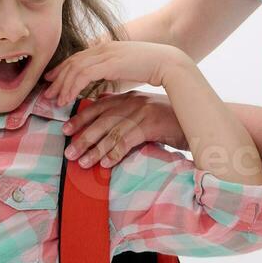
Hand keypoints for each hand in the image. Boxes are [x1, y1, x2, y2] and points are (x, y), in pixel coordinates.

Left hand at [43, 40, 190, 107]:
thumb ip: (111, 73)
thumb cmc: (151, 67)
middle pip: (72, 61)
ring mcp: (106, 53)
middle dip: (57, 78)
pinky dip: (72, 87)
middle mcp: (103, 47)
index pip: (78, 57)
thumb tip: (102, 84)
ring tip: (55, 101)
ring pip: (74, 68)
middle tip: (47, 93)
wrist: (168, 62)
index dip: (63, 69)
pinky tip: (68, 99)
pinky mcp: (109, 63)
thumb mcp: (126, 69)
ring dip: (62, 85)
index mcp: (107, 47)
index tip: (52, 80)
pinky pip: (83, 75)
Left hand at [61, 91, 187, 167]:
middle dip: (82, 136)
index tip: (65, 129)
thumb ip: (127, 115)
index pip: (98, 106)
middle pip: (101, 120)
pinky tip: (105, 164)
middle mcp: (132, 102)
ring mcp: (141, 112)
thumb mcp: (145, 112)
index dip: (80, 118)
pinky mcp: (150, 124)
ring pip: (111, 132)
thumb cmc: (170, 121)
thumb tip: (106, 128)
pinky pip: (127, 140)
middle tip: (69, 152)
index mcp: (128, 97)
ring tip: (82, 162)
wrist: (196, 120)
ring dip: (95, 149)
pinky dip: (114, 154)